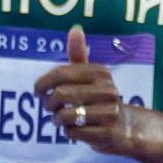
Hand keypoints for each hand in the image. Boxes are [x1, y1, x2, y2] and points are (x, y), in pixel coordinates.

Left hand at [35, 26, 142, 156]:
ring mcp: (110, 113)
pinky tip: (76, 130)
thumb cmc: (99, 99)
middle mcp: (108, 90)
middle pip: (60, 94)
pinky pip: (73, 133)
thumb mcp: (90, 77)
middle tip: (50, 107)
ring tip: (61, 119)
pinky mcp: (107, 133)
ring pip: (65, 116)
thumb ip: (78, 55)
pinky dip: (69, 133)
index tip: (37, 91)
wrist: (124, 127)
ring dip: (57, 120)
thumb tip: (75, 29)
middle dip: (48, 103)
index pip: (61, 73)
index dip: (42, 82)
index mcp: (100, 73)